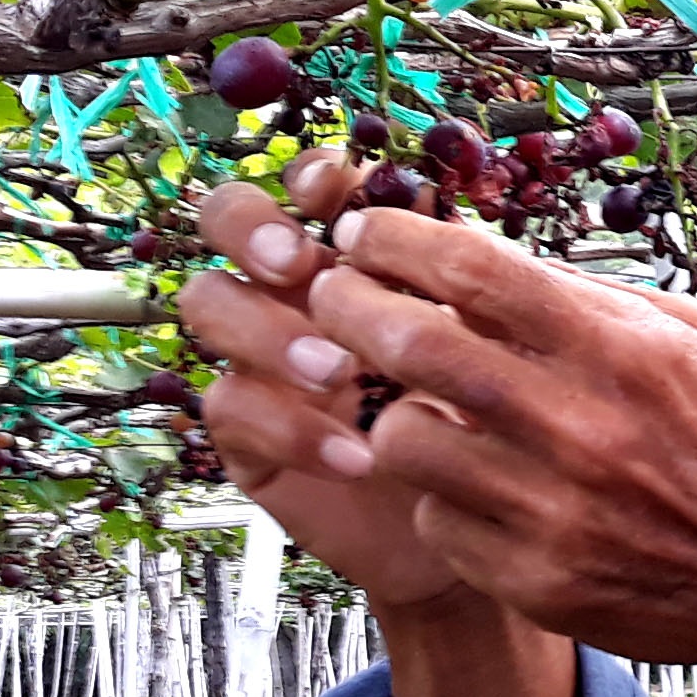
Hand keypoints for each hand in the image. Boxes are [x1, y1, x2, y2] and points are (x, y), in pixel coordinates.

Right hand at [180, 181, 471, 619]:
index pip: (305, 187)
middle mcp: (294, 293)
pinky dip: (293, 428)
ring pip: (211, 303)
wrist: (478, 522)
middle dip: (252, 229)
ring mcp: (261, 358)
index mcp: (352, 256)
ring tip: (340, 374)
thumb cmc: (484, 421)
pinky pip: (232, 407)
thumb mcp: (484, 342)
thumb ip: (450, 275)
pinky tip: (359, 455)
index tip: (336, 188)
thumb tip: (428, 199)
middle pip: (225, 220)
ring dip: (270, 330)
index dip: (309, 175)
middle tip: (300, 267)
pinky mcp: (247, 434)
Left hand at [307, 207, 696, 696]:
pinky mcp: (535, 580)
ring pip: (401, 440)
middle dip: (348, 305)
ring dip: (394, 413)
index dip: (398, 238)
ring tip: (418, 409)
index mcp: (623, 350)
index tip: (364, 230)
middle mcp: (580, 425)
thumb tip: (490, 267)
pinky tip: (473, 490)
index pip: (474, 269)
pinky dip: (439, 499)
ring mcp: (553, 510)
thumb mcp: (695, 345)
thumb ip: (594, 302)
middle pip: (411, 343)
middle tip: (330, 295)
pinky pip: (434, 522)